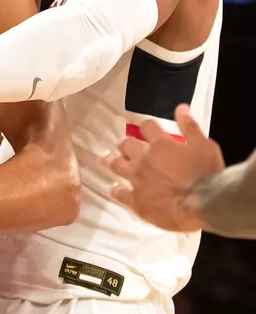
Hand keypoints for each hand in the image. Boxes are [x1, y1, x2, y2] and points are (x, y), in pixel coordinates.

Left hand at [105, 105, 224, 231]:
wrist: (201, 205)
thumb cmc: (205, 175)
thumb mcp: (205, 146)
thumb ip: (191, 127)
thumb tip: (180, 107)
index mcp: (161, 145)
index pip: (147, 126)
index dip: (146, 125)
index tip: (146, 128)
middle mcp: (144, 160)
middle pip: (127, 145)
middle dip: (126, 143)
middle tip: (125, 146)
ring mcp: (137, 180)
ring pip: (117, 165)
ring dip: (113, 161)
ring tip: (107, 159)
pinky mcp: (135, 200)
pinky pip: (120, 193)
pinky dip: (116, 190)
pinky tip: (114, 189)